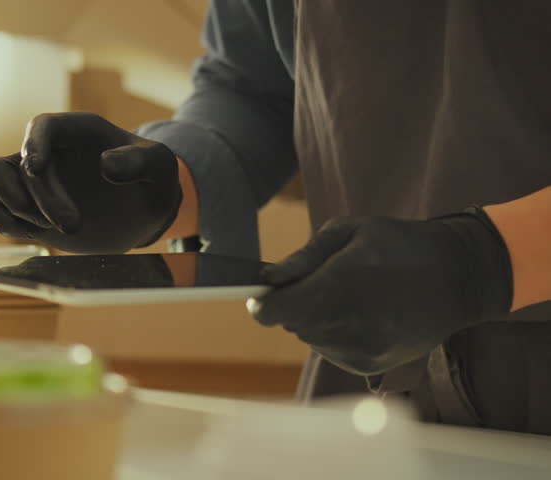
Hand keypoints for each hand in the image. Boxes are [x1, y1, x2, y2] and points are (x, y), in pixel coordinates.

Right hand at [0, 112, 181, 253]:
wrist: (144, 213)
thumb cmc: (152, 180)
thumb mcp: (159, 166)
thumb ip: (138, 162)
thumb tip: (106, 166)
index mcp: (77, 131)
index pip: (42, 125)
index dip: (33, 143)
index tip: (36, 168)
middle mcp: (49, 151)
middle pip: (17, 163)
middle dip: (40, 198)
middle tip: (74, 226)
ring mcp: (33, 181)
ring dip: (12, 205)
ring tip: (46, 228)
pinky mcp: (28, 211)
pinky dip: (0, 220)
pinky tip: (33, 233)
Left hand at [247, 208, 512, 374]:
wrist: (459, 277)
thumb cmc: (398, 244)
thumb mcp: (349, 231)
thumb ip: (304, 257)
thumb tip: (267, 278)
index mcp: (340, 285)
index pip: (279, 311)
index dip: (263, 305)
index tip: (259, 296)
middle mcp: (349, 323)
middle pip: (293, 322)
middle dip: (296, 303)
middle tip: (324, 280)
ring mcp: (361, 348)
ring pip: (311, 337)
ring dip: (316, 318)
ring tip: (352, 294)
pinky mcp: (370, 364)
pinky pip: (331, 349)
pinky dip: (335, 333)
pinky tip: (363, 313)